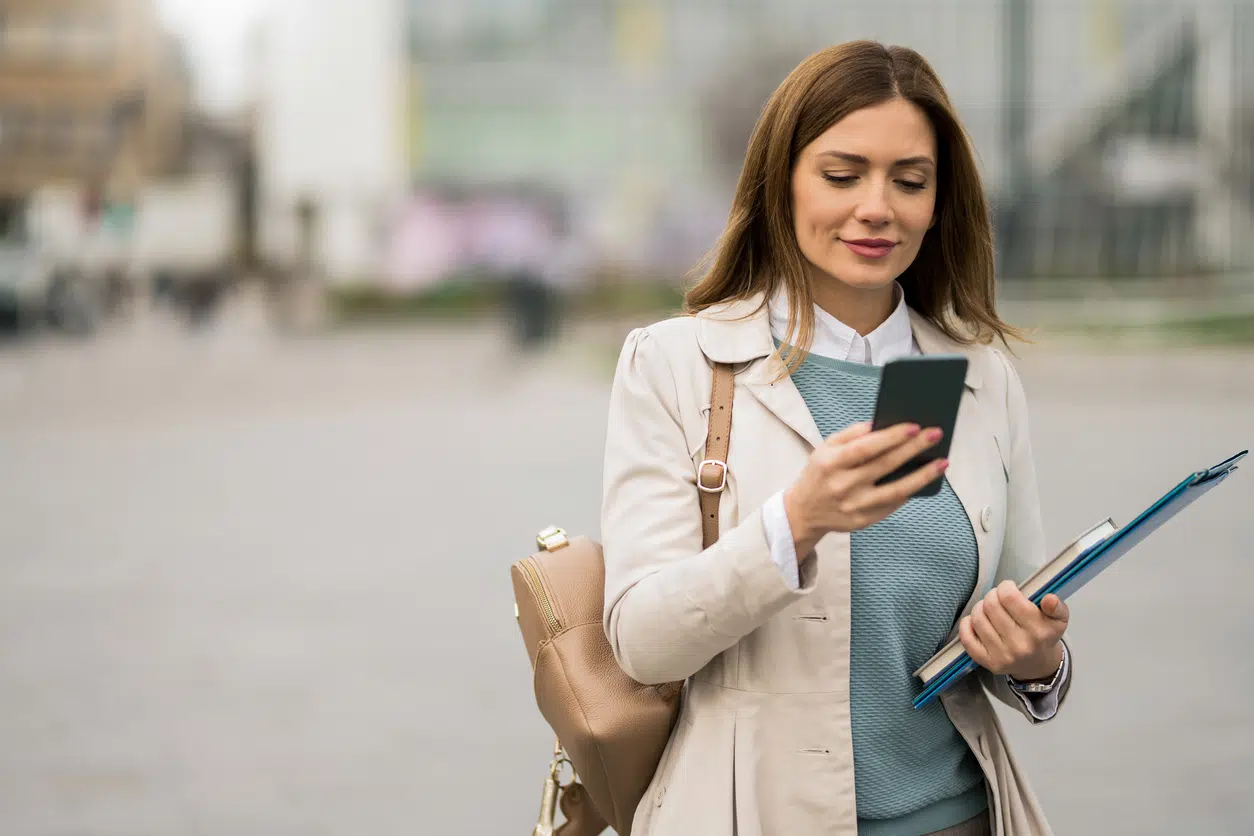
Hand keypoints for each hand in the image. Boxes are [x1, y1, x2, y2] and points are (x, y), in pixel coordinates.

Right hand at [783, 420, 947, 556]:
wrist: (804, 512)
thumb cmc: (819, 473)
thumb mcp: (825, 448)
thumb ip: (852, 434)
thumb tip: (882, 424)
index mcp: (831, 464)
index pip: (865, 448)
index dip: (891, 437)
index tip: (915, 426)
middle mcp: (843, 486)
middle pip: (885, 465)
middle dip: (913, 448)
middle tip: (936, 434)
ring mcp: (855, 507)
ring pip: (896, 491)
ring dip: (922, 476)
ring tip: (941, 462)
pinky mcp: (864, 521)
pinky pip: (893, 505)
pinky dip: (911, 491)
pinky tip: (925, 479)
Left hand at [958, 581, 1067, 680]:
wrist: (1038, 664)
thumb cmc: (1044, 635)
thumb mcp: (1059, 619)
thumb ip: (1057, 606)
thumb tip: (1049, 598)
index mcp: (1039, 631)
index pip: (1009, 597)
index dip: (1005, 587)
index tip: (1009, 588)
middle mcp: (1020, 645)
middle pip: (991, 605)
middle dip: (992, 596)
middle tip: (998, 598)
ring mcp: (1002, 656)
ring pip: (977, 618)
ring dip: (980, 608)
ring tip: (989, 609)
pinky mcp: (988, 663)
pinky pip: (967, 638)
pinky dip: (967, 625)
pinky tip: (976, 621)